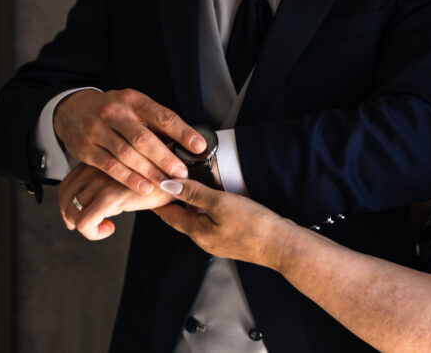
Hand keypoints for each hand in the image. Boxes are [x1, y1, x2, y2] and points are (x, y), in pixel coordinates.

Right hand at [54, 88, 205, 193]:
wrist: (72, 110)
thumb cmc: (113, 111)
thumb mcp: (134, 106)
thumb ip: (155, 122)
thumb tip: (187, 143)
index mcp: (133, 100)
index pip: (162, 116)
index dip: (182, 132)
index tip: (199, 146)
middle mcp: (114, 113)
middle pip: (143, 138)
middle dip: (165, 158)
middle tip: (182, 172)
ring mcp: (98, 130)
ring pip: (127, 155)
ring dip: (149, 172)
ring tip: (166, 183)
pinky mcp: (86, 149)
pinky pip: (110, 166)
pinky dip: (129, 179)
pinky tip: (144, 187)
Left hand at [59, 163, 176, 239]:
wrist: (180, 175)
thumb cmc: (159, 176)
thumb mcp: (131, 174)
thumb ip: (113, 180)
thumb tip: (99, 201)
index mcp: (99, 161)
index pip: (68, 183)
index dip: (69, 203)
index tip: (81, 214)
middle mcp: (96, 168)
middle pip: (65, 196)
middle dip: (71, 216)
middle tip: (88, 225)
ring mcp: (102, 181)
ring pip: (72, 211)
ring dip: (84, 226)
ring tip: (104, 227)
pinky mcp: (110, 196)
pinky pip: (85, 222)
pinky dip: (92, 232)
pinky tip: (109, 229)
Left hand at [154, 179, 295, 270]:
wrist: (280, 245)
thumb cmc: (252, 225)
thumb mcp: (219, 202)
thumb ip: (193, 193)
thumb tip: (168, 185)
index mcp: (197, 232)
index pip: (169, 216)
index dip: (159, 202)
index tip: (150, 190)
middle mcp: (205, 240)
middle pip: (182, 219)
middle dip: (174, 204)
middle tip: (168, 186)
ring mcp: (220, 242)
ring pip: (199, 222)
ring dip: (193, 207)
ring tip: (191, 190)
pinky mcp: (234, 241)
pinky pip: (214, 224)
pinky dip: (209, 212)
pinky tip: (218, 203)